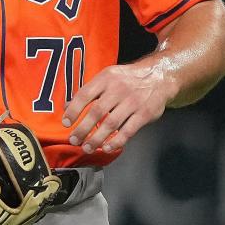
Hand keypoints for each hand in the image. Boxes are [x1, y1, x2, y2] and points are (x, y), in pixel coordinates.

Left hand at [61, 61, 178, 154]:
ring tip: (87, 147)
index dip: (74, 110)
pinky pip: (128, 130)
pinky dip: (116, 141)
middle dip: (83, 129)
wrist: (159, 76)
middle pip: (97, 112)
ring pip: (111, 123)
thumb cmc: (128, 79)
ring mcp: (132, 102)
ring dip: (97, 138)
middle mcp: (118, 89)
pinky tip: (107, 148)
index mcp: (106, 79)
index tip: (66, 123)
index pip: (85, 94)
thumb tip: (66, 106)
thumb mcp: (107, 77)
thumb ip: (88, 92)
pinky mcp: (144, 114)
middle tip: (74, 140)